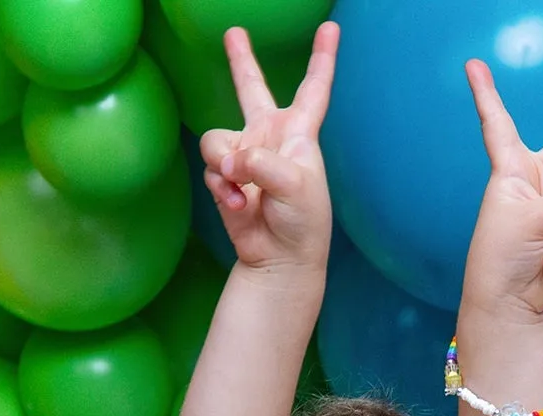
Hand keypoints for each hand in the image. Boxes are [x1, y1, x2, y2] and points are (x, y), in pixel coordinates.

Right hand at [201, 22, 337, 272]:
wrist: (281, 260)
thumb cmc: (302, 223)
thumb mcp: (295, 185)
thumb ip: (261, 162)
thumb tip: (227, 161)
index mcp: (299, 133)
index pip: (314, 89)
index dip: (322, 59)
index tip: (331, 29)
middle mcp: (269, 138)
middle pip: (252, 90)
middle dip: (241, 62)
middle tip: (233, 33)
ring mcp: (244, 157)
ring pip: (216, 139)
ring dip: (224, 165)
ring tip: (242, 190)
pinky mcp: (225, 179)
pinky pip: (210, 169)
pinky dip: (221, 188)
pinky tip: (238, 205)